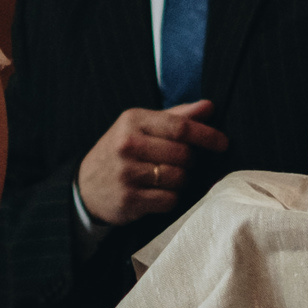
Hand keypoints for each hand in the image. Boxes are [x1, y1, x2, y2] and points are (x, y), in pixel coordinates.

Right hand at [76, 101, 228, 225]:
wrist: (84, 187)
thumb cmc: (121, 152)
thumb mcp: (140, 127)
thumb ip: (176, 117)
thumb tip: (208, 107)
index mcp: (133, 121)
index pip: (181, 127)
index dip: (207, 136)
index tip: (223, 143)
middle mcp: (127, 144)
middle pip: (184, 155)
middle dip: (190, 162)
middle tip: (179, 164)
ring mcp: (126, 173)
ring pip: (179, 178)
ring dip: (181, 181)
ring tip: (166, 179)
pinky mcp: (128, 199)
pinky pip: (169, 200)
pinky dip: (170, 199)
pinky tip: (157, 194)